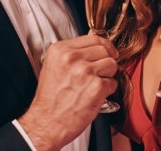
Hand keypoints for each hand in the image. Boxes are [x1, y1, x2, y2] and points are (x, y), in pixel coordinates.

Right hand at [18, 35, 117, 150]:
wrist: (47, 122)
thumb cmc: (50, 98)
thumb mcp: (54, 66)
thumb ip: (73, 51)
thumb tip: (94, 39)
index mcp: (60, 49)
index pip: (93, 38)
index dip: (104, 46)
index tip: (107, 52)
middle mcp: (72, 57)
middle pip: (105, 50)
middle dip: (105, 62)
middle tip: (99, 73)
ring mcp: (85, 71)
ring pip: (112, 64)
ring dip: (107, 76)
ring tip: (94, 85)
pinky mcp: (97, 87)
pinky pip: (113, 83)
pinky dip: (107, 90)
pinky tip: (95, 96)